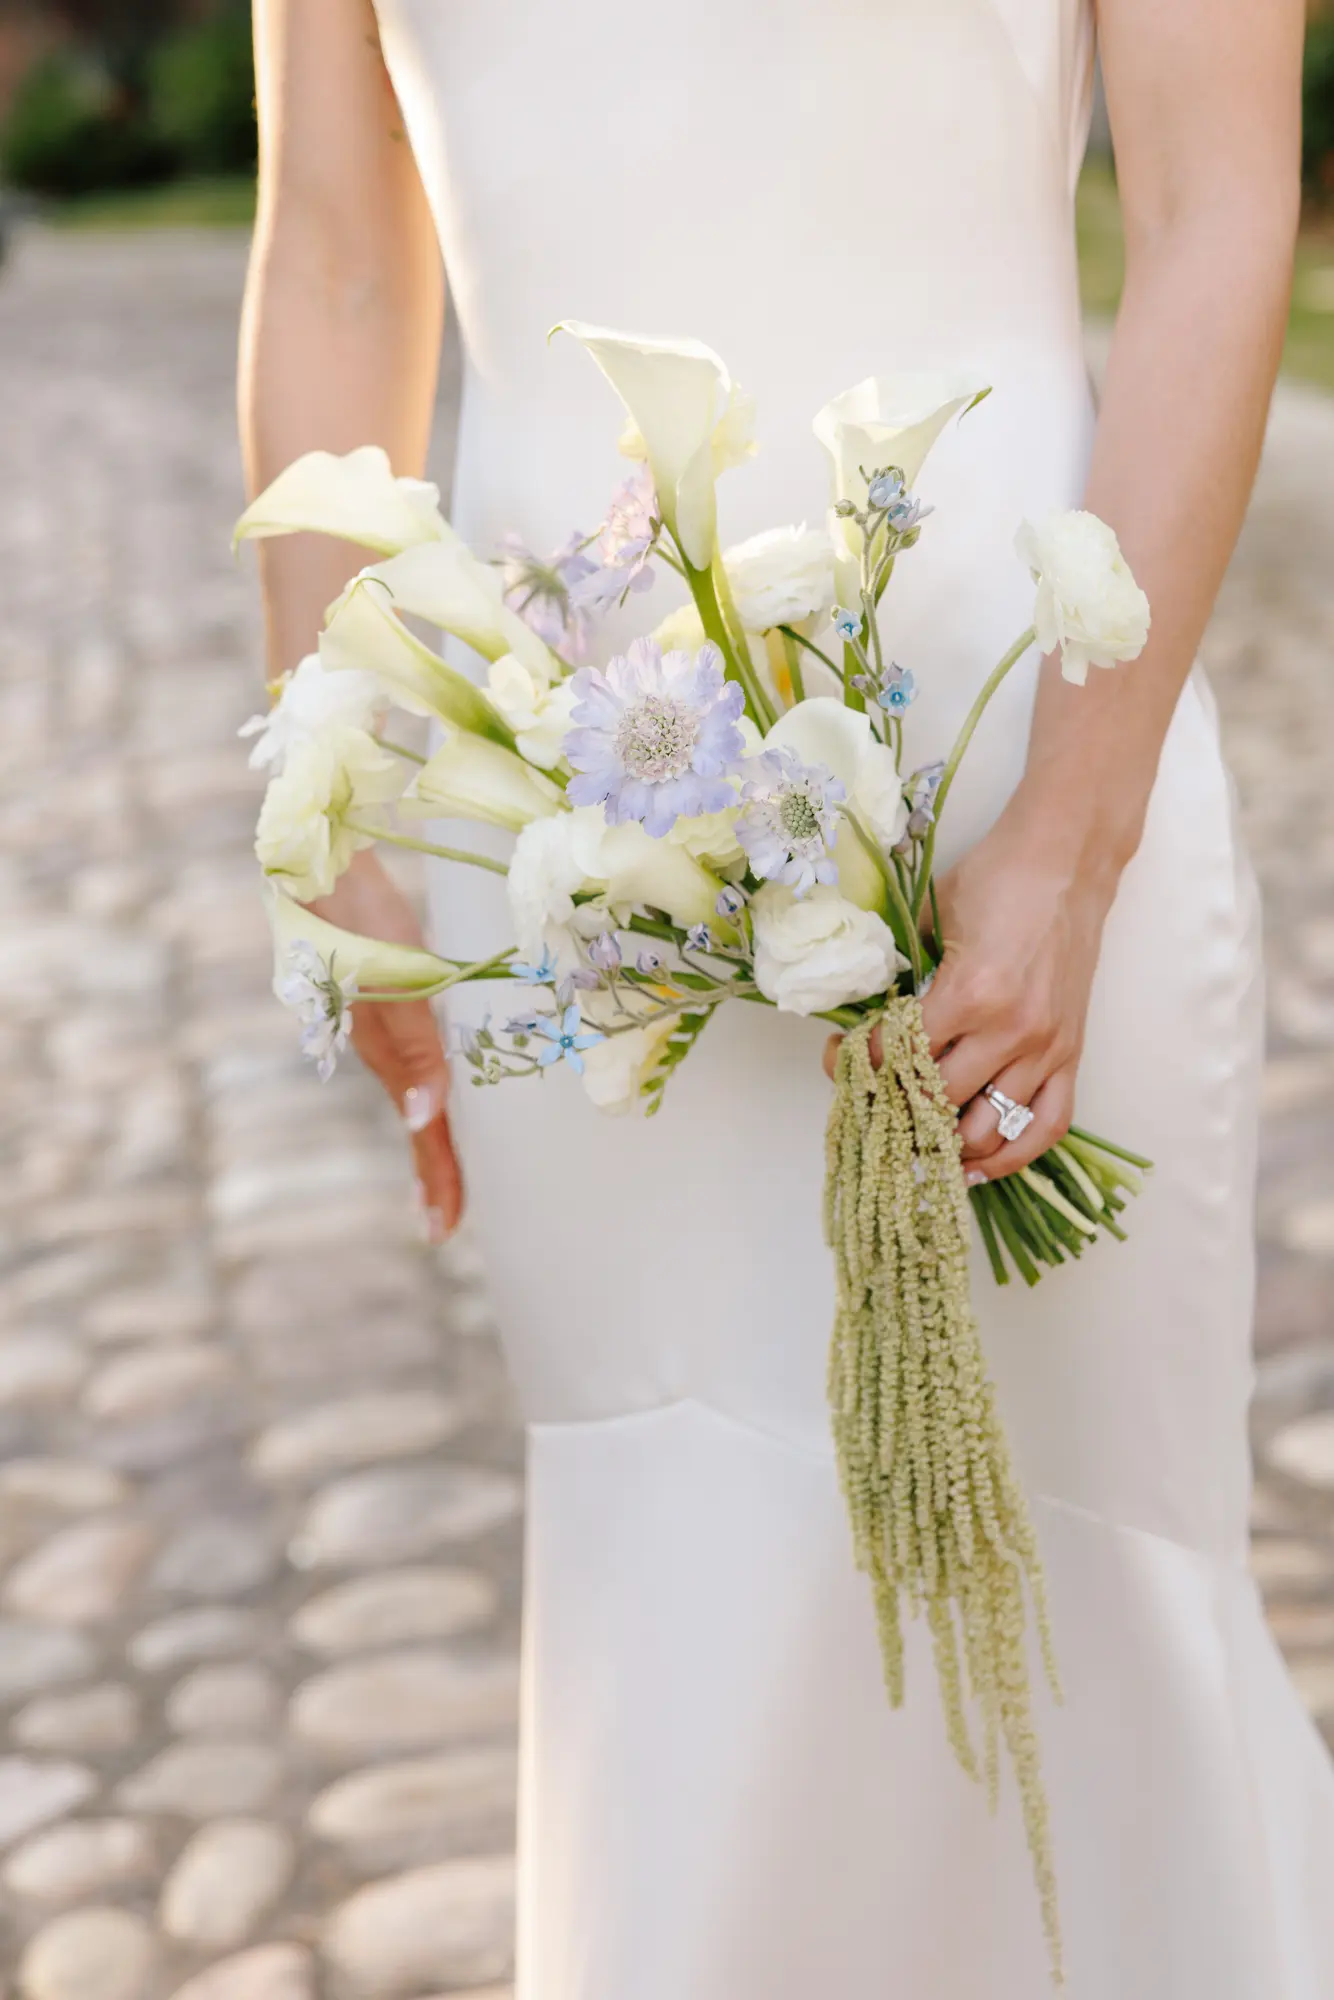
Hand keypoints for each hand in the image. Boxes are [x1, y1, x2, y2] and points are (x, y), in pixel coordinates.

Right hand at [313, 850, 463, 1240]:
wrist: (319, 857)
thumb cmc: (355, 914)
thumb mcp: (390, 979)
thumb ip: (413, 1045)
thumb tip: (424, 1115)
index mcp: (390, 1051)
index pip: (422, 1131)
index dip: (437, 1178)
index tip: (443, 1230)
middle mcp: (388, 1045)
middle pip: (419, 1123)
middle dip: (435, 1173)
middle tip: (444, 1225)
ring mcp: (387, 1022)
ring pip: (417, 1094)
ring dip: (434, 1138)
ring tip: (446, 1178)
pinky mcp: (391, 994)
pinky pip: (418, 1056)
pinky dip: (432, 1089)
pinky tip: (438, 1091)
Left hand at [822, 790, 1120, 1182]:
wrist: (1067, 861)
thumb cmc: (997, 879)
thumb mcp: (932, 917)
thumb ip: (901, 971)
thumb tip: (864, 1013)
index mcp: (970, 993)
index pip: (900, 1055)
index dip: (858, 1064)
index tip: (837, 1057)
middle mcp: (1011, 1030)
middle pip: (937, 1100)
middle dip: (893, 1103)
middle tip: (869, 1096)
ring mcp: (1046, 1048)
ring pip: (986, 1126)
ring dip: (944, 1140)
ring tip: (913, 1136)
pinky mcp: (1071, 1054)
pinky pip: (1045, 1126)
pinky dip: (1011, 1155)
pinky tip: (976, 1165)